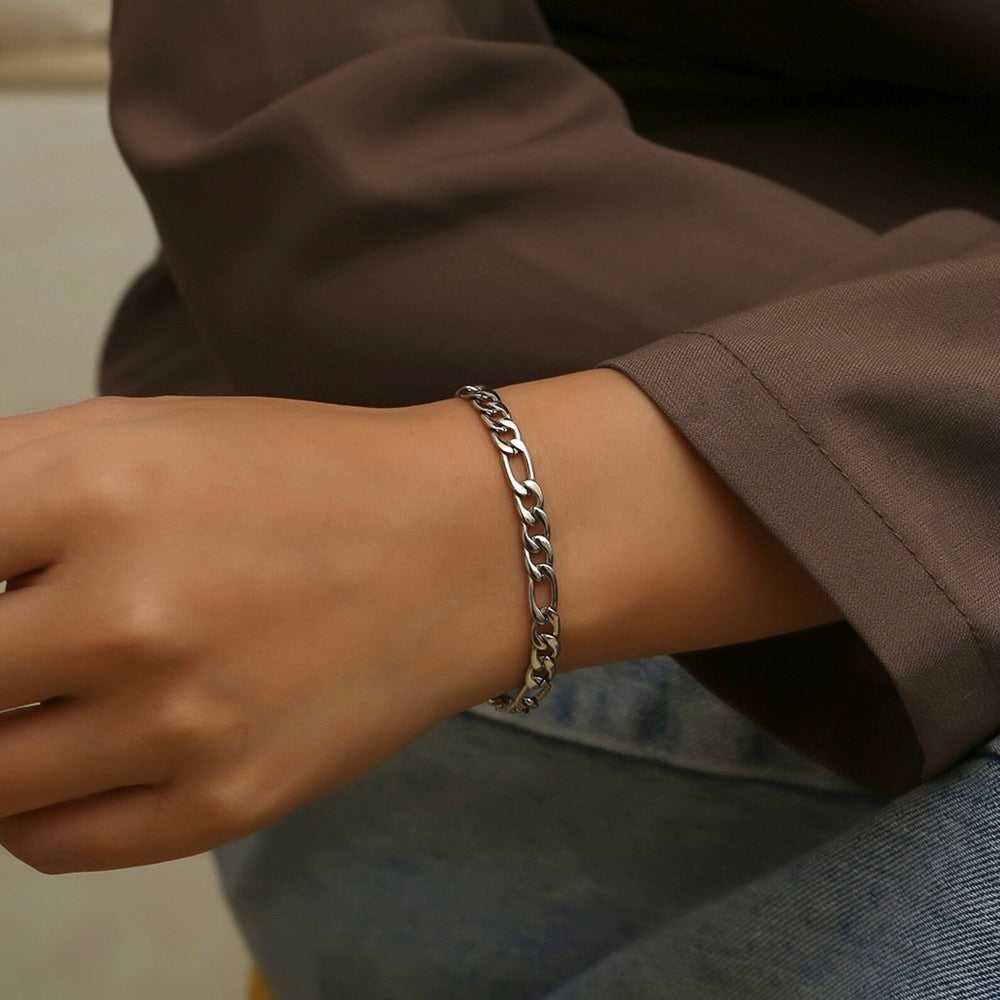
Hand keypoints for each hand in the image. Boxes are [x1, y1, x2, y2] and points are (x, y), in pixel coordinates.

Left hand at [0, 393, 525, 872]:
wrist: (460, 548)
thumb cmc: (305, 478)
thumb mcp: (146, 430)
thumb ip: (1, 477)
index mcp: (100, 490)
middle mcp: (134, 615)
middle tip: (24, 639)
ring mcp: (181, 724)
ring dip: (0, 729)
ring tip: (45, 689)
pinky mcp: (226, 803)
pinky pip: (51, 842)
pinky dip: (31, 805)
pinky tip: (78, 747)